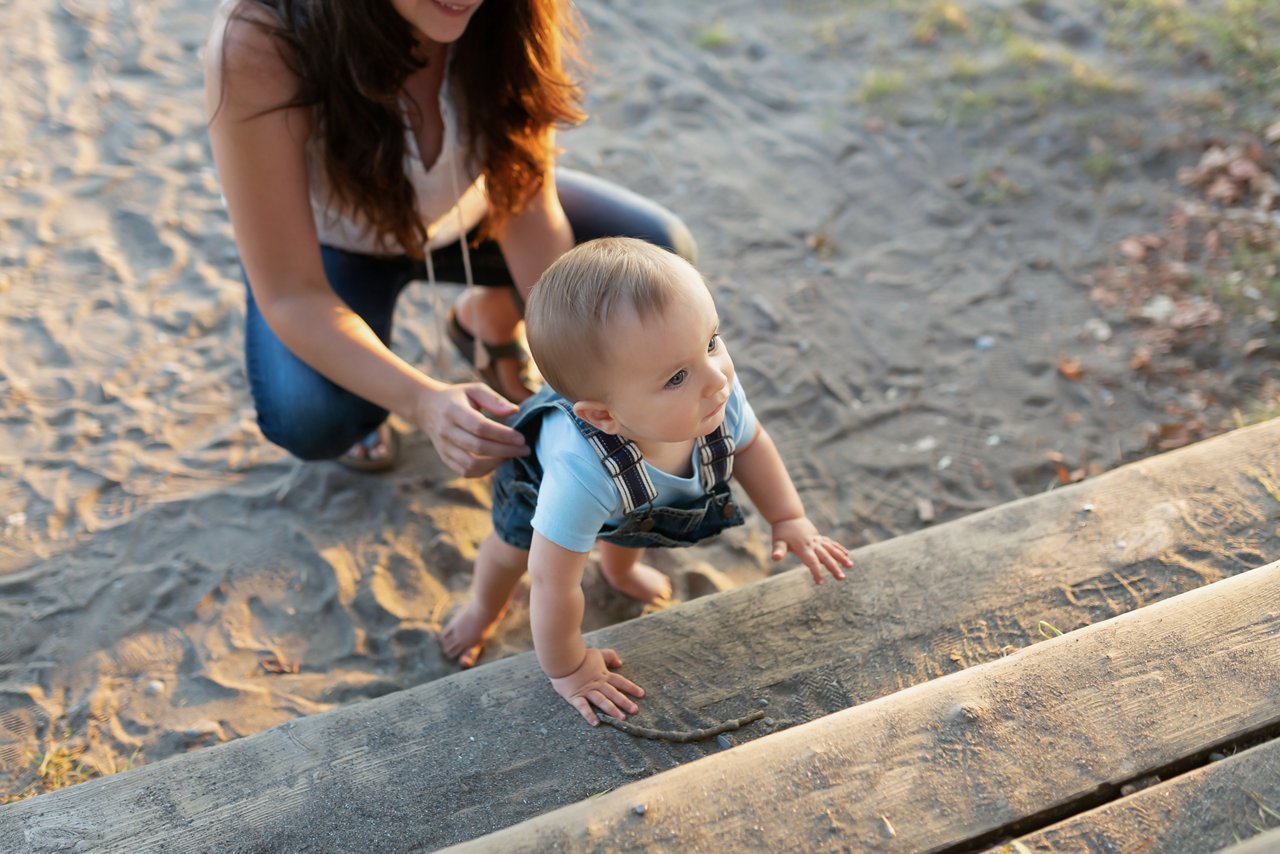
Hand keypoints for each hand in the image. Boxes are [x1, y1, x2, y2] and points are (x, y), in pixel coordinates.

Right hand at [414, 383, 528, 476]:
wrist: (427, 407)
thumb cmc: (457, 397)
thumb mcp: (474, 390)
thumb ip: (494, 399)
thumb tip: (514, 411)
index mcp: (453, 411)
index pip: (480, 427)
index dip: (503, 435)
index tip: (521, 438)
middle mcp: (446, 431)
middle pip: (478, 447)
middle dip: (505, 451)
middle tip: (524, 449)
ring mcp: (444, 447)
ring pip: (471, 464)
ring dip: (496, 463)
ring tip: (512, 456)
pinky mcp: (445, 458)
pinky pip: (465, 472)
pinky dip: (484, 471)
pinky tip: (497, 461)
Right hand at [549, 648, 643, 725]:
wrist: (563, 658)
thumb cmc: (579, 655)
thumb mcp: (598, 653)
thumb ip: (610, 656)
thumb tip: (620, 663)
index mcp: (603, 674)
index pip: (620, 682)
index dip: (631, 688)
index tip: (641, 694)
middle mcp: (598, 684)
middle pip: (614, 694)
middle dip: (625, 702)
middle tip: (635, 711)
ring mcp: (587, 691)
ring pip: (602, 701)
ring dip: (612, 710)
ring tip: (621, 719)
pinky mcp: (575, 697)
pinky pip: (583, 707)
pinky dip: (589, 715)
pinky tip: (596, 723)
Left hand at [770, 517, 851, 584]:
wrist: (788, 516)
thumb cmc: (781, 531)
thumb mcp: (778, 541)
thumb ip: (778, 550)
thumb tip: (774, 558)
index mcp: (803, 548)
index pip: (811, 562)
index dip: (816, 572)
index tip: (820, 583)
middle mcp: (812, 544)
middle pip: (825, 557)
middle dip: (834, 568)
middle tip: (842, 578)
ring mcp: (817, 540)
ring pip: (831, 549)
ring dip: (841, 558)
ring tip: (850, 566)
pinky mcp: (819, 537)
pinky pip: (831, 543)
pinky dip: (839, 548)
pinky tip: (847, 555)